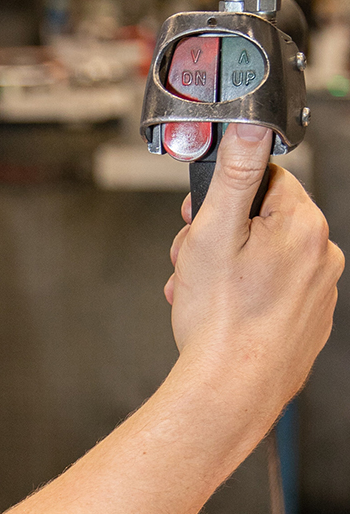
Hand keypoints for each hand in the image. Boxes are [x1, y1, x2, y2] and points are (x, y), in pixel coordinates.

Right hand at [165, 124, 342, 418]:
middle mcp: (322, 255)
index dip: (223, 194)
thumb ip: (235, 172)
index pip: (266, 178)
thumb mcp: (213, 231)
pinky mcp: (308, 322)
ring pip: (263, 257)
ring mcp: (318, 292)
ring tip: (198, 292)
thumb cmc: (219, 318)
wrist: (231, 389)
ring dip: (225, 267)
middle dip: (220, 235)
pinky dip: (243, 296)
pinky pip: (272, 291)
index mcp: (304, 225)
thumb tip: (251, 124)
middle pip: (261, 219)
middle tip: (193, 259)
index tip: (199, 217)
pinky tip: (219, 313)